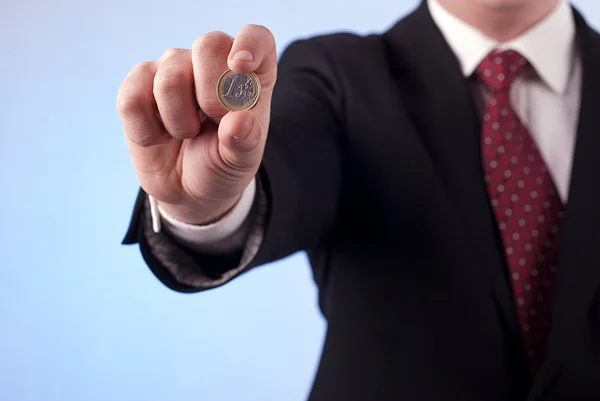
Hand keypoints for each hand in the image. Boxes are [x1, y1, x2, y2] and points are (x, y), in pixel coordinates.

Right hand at [117, 25, 276, 224]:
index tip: (240, 67)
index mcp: (250, 75)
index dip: (249, 44)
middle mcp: (211, 62)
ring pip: (169, 79)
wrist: (187, 189)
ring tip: (187, 134)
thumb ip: (244, 142)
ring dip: (178, 122)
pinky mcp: (137, 85)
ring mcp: (172, 69)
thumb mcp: (241, 162)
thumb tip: (239, 121)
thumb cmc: (221, 165)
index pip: (256, 37)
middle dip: (211, 95)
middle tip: (212, 123)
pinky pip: (132, 101)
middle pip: (208, 44)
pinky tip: (159, 136)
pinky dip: (146, 131)